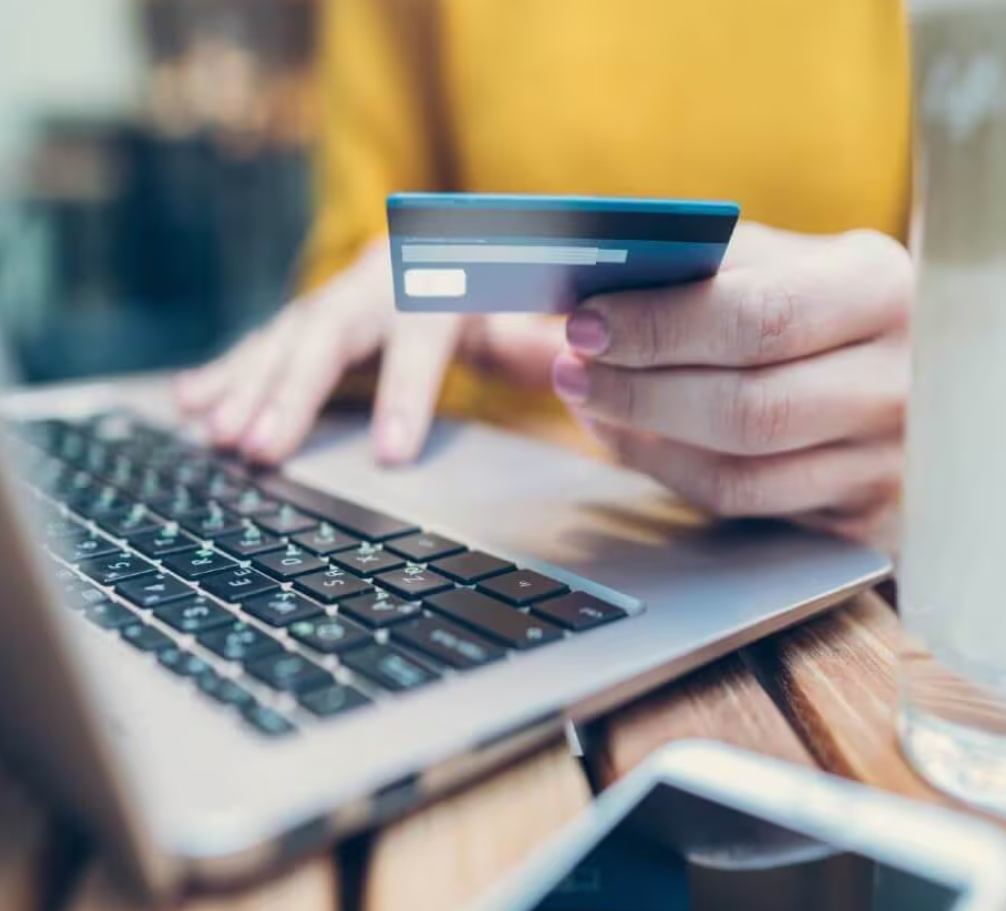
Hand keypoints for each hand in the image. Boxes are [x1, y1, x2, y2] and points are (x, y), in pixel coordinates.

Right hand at [176, 239, 564, 464]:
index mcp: (444, 279)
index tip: (390, 456)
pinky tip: (190, 400)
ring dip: (246, 386)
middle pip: (330, 333)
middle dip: (293, 392)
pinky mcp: (313, 313)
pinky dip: (227, 371)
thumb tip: (576, 356)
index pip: (422, 335)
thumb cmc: (500, 289)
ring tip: (214, 434)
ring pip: (286, 336)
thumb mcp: (532, 312)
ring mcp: (340, 294)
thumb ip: (543, 339)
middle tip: (260, 448)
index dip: (406, 393)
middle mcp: (381, 279)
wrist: (462, 244)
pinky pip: (265, 340)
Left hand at [553, 224, 912, 549]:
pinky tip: (629, 435)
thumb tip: (576, 286)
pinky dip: (665, 470)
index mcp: (879, 289)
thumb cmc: (799, 297)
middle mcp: (898, 382)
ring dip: (640, 439)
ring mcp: (884, 460)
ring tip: (586, 399)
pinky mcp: (856, 516)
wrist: (877, 356)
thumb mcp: (763, 259)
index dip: (661, 328)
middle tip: (570, 371)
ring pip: (737, 474)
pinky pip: (738, 505)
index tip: (586, 324)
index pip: (761, 320)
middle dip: (638, 393)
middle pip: (749, 411)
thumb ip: (684, 268)